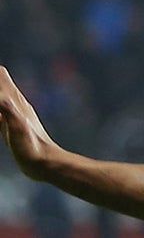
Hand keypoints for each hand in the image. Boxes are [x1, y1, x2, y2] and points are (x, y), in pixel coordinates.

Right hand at [0, 66, 60, 180]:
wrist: (45, 164)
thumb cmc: (32, 146)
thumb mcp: (17, 126)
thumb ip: (8, 110)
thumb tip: (0, 98)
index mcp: (15, 100)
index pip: (0, 73)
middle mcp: (15, 104)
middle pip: (0, 81)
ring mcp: (14, 114)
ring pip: (0, 96)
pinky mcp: (11, 126)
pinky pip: (0, 112)